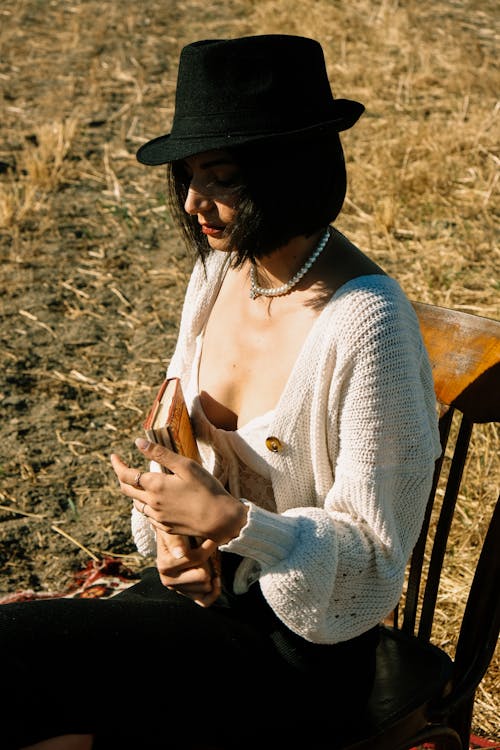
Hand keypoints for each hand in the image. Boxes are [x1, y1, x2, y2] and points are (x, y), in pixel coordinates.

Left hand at [110, 438, 247, 544]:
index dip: (117, 465)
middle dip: (121, 477)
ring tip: (139, 483)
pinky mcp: (166, 528)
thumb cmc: (206, 489)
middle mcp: (152, 503)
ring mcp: (158, 518)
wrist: (220, 520)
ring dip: (134, 492)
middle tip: (121, 467)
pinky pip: (148, 516)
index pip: (126, 475)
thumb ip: (160, 454)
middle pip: (127, 490)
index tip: (113, 456)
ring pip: (137, 504)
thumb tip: (138, 442)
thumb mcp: (185, 466)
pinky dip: (146, 505)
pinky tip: (155, 501)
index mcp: (154, 486)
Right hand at [154, 527, 220, 607]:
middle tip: (205, 550)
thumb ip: (175, 539)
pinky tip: (216, 578)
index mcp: (165, 565)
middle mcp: (168, 580)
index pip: (197, 560)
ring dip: (210, 572)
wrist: (173, 537)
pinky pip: (205, 601)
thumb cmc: (176, 531)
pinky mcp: (187, 594)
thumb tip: (180, 554)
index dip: (208, 546)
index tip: (211, 537)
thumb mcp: (172, 530)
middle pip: (203, 577)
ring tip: (206, 559)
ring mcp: (178, 589)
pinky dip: (214, 591)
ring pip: (206, 587)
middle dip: (208, 562)